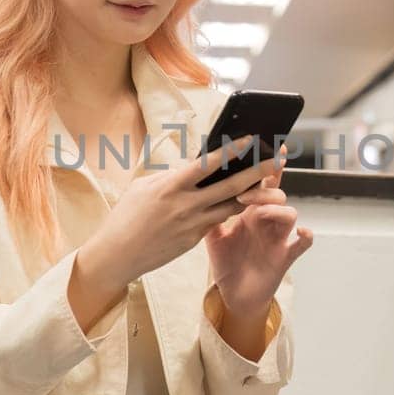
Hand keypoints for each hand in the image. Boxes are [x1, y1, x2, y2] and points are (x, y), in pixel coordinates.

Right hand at [78, 135, 283, 293]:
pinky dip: (230, 210)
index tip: (251, 139)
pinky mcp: (193, 240)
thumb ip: (170, 176)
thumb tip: (191, 167)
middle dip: (257, 173)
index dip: (232, 150)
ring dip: (252, 196)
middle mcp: (186, 205)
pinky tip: (243, 202)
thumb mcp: (143, 187)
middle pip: (230, 187)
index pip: (207, 164)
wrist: (116, 255)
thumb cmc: (126, 216)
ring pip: (230, 207)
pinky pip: (217, 221)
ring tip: (270, 185)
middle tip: (277, 161)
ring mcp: (192, 224)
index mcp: (171, 186)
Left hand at [204, 143, 313, 319]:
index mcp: (250, 210)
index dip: (262, 162)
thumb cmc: (227, 262)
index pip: (258, 181)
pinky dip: (305, 237)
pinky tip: (302, 232)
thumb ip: (208, 210)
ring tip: (257, 211)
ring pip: (289, 212)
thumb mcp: (212, 234)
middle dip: (266, 184)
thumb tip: (192, 185)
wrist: (234, 295)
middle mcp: (267, 220)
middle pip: (276, 191)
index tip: (261, 143)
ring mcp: (278, 237)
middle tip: (245, 189)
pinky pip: (301, 244)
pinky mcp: (285, 257)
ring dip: (274, 208)